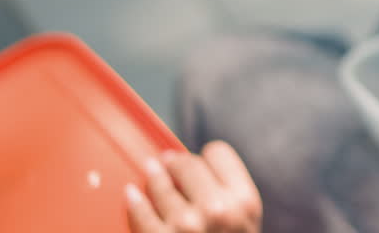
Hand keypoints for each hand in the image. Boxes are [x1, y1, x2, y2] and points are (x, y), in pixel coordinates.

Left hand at [126, 142, 261, 232]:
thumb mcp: (247, 222)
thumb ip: (231, 194)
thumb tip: (190, 164)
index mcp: (244, 201)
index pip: (218, 153)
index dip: (208, 157)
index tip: (201, 164)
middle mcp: (217, 209)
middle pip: (187, 162)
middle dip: (178, 163)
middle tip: (171, 164)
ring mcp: (186, 225)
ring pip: (160, 181)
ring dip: (153, 175)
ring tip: (151, 172)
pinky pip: (139, 209)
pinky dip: (134, 200)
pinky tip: (132, 194)